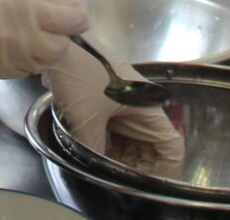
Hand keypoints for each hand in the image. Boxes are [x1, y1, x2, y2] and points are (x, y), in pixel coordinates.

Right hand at [0, 0, 87, 80]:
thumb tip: (57, 7)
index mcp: (24, 13)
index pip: (72, 22)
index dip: (73, 15)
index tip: (68, 10)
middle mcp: (20, 44)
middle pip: (59, 50)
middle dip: (58, 35)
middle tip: (42, 20)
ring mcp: (3, 64)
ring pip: (38, 64)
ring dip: (37, 49)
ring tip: (16, 29)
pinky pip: (14, 71)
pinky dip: (16, 58)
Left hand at [46, 42, 184, 175]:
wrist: (58, 43)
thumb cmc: (78, 71)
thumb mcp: (86, 117)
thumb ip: (94, 148)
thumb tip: (98, 169)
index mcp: (147, 106)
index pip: (171, 146)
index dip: (165, 170)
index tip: (148, 186)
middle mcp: (141, 106)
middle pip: (153, 147)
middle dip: (140, 168)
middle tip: (122, 181)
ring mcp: (125, 103)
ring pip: (134, 141)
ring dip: (124, 158)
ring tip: (108, 171)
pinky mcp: (109, 101)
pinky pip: (118, 131)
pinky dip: (112, 146)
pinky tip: (98, 155)